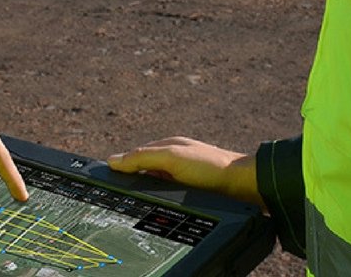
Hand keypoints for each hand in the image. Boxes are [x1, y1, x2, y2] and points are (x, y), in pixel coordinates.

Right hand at [107, 137, 262, 207]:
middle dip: (132, 178)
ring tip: (137, 200)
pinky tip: (160, 204)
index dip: (121, 166)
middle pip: (144, 169)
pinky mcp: (193, 189)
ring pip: (156, 183)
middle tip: (118, 192)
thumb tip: (113, 161)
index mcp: (167, 146)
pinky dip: (161, 197)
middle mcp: (175, 158)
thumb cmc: (210, 168)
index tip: (106, 177)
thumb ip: (142, 157)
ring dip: (147, 189)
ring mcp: (184, 174)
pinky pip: (169, 193)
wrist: (244, 185)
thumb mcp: (171, 158)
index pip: (135, 156)